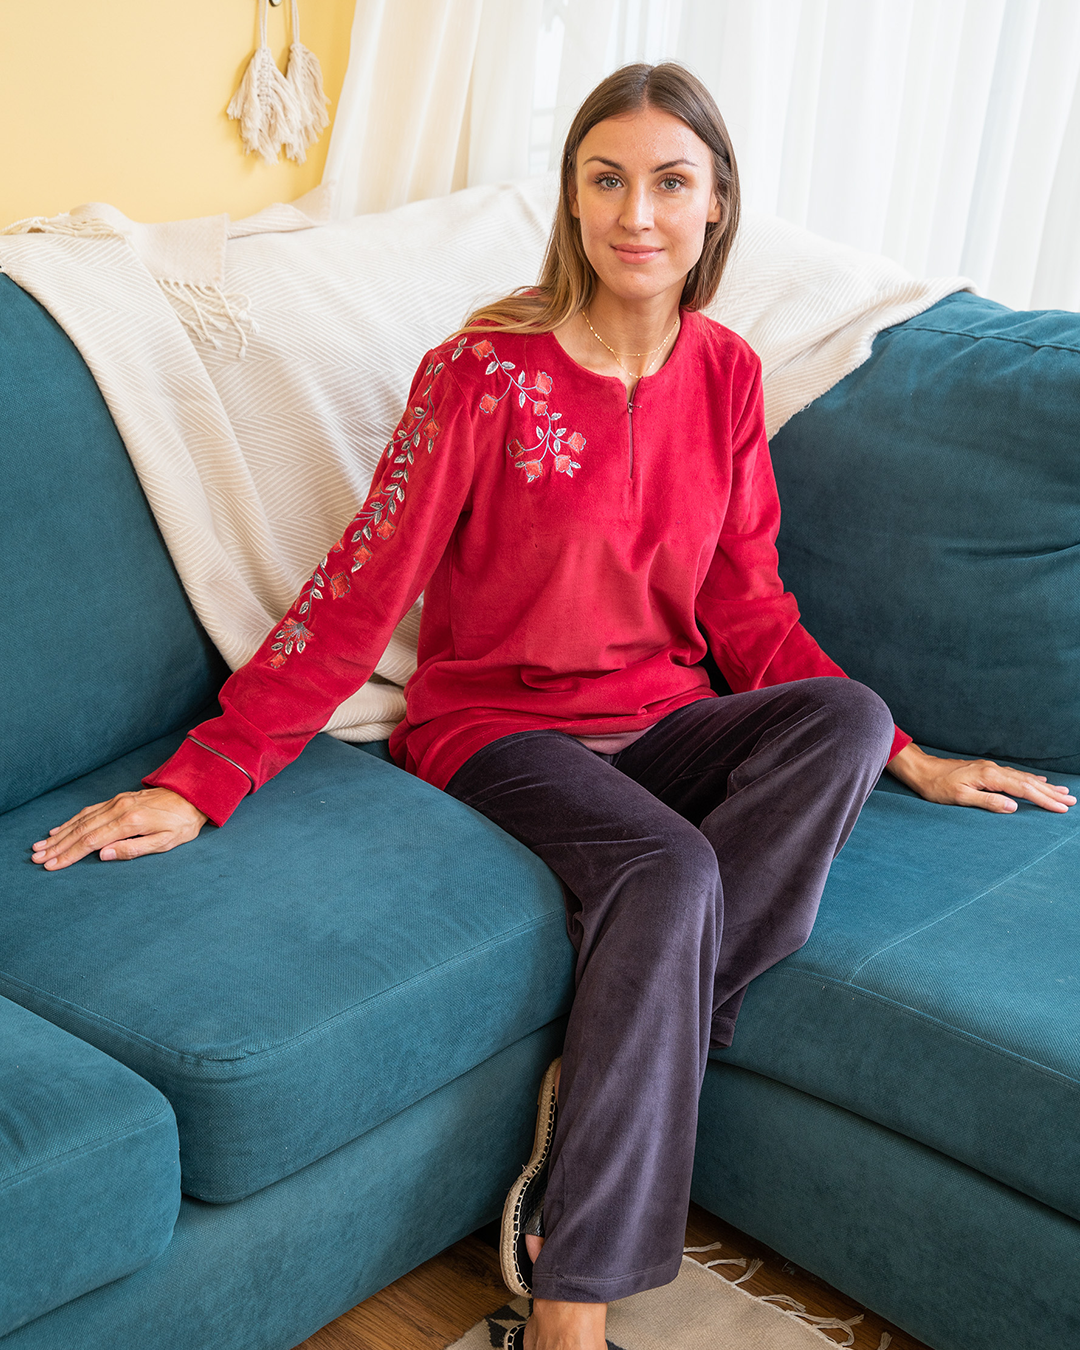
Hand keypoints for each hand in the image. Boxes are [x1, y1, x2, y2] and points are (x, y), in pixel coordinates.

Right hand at [31, 789, 207, 870]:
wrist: (195, 795)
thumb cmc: (183, 823)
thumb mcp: (166, 842)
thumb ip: (134, 849)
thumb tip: (104, 855)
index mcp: (131, 822)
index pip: (92, 842)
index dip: (70, 855)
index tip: (52, 865)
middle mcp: (120, 809)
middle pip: (81, 830)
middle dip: (57, 846)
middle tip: (37, 858)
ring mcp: (118, 802)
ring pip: (82, 819)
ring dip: (60, 833)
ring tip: (41, 845)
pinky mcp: (119, 799)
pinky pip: (90, 810)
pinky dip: (72, 820)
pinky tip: (60, 828)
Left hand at [887, 743, 1074, 813]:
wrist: (922, 771)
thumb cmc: (937, 787)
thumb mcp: (960, 798)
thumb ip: (987, 801)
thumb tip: (1013, 807)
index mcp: (989, 777)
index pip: (1023, 789)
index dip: (1044, 799)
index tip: (1061, 808)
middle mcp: (993, 770)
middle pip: (1028, 782)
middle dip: (1051, 793)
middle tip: (1071, 802)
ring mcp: (990, 769)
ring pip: (1023, 778)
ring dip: (1044, 786)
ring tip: (1062, 793)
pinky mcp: (986, 771)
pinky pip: (1015, 776)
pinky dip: (1030, 780)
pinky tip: (1037, 781)